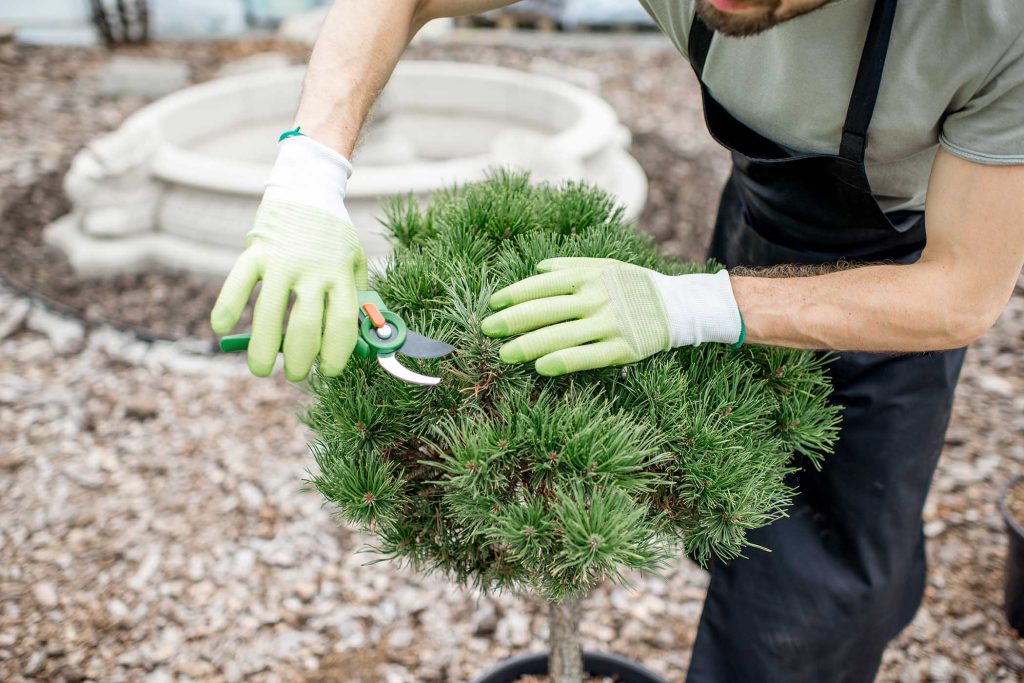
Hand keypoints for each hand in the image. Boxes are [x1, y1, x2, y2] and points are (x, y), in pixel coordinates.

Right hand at [210, 133, 366, 380]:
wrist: (308, 186)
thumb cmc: (333, 234)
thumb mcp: (355, 261)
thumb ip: (356, 296)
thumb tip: (359, 339)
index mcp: (341, 274)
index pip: (342, 324)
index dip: (337, 354)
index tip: (330, 370)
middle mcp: (314, 268)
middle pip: (306, 327)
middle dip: (301, 360)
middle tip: (296, 374)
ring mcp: (283, 259)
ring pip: (270, 313)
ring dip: (264, 349)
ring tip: (262, 369)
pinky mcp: (258, 249)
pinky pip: (239, 281)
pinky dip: (227, 306)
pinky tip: (222, 328)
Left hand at [480, 257, 742, 375]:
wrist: (678, 304)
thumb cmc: (634, 285)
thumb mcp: (605, 266)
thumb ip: (570, 266)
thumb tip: (535, 269)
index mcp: (588, 276)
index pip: (541, 285)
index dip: (514, 295)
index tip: (493, 305)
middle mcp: (595, 297)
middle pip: (544, 310)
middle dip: (512, 321)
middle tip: (487, 330)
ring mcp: (609, 323)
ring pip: (560, 335)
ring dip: (528, 345)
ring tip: (504, 354)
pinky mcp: (623, 347)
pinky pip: (587, 356)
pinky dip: (563, 361)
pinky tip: (540, 367)